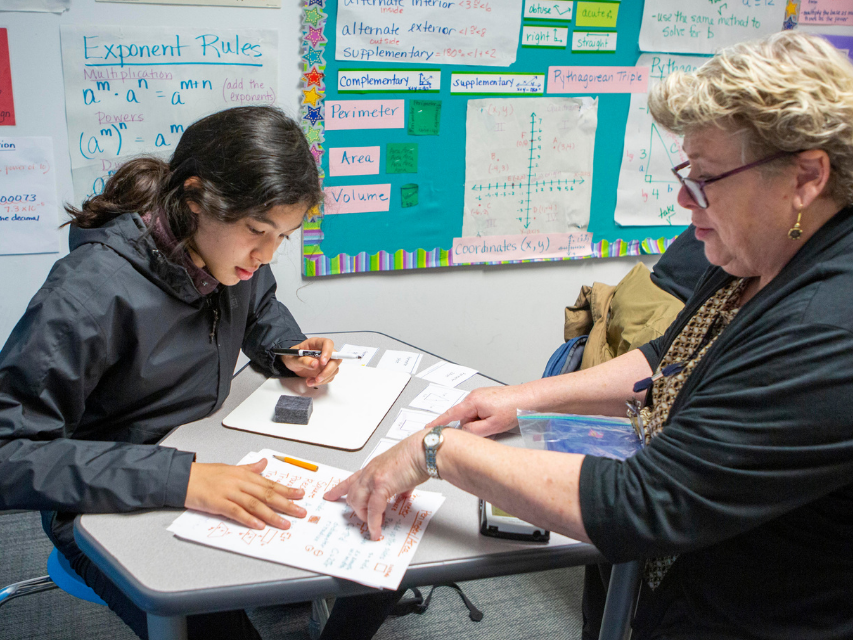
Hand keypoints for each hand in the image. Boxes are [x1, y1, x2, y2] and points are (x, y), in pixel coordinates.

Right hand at [185, 459, 306, 528]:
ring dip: (272, 515)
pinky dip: (249, 519)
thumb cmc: (206, 474)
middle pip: (267, 494)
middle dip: (286, 503)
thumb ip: (249, 469)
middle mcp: (239, 482)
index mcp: (244, 475)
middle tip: (300, 512)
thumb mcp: (230, 468)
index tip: (301, 494)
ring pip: (255, 504)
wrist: (183, 477)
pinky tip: (259, 526)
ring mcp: (229, 492)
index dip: (287, 490)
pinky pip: (236, 512)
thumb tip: (264, 463)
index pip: (270, 483)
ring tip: (285, 523)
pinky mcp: (218, 503)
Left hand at [281, 337, 340, 385]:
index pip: (328, 344)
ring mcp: (326, 361)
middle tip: (318, 378)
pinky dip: (322, 381)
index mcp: (316, 343)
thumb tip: (315, 364)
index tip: (322, 362)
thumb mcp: (294, 358)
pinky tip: (311, 381)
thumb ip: (304, 361)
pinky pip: (329, 377)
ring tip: (310, 381)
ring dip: (324, 378)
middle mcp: (324, 351)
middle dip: (328, 370)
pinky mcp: (326, 370)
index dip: (328, 352)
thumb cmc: (292, 356)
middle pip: (335, 358)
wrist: (291, 363)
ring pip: (334, 369)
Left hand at [323, 433, 428, 540]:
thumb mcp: (402, 472)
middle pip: (352, 495)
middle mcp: (370, 472)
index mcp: (373, 467)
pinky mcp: (382, 485)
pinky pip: (374, 509)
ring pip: (358, 502)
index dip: (338, 490)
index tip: (329, 496)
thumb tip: (402, 495)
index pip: (350, 480)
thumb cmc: (417, 457)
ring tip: (373, 525)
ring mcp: (374, 478)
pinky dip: (374, 522)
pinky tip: (377, 530)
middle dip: (357, 510)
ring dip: (364, 517)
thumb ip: (398, 486)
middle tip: (365, 519)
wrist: (423, 451)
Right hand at [427, 386, 523, 436]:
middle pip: (463, 416)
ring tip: (495, 426)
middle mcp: (474, 396)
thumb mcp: (493, 426)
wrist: (530, 398)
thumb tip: (463, 431)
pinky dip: (483, 419)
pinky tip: (495, 422)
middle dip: (469, 427)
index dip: (439, 422)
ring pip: (472, 415)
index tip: (428, 428)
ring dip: (479, 423)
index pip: (451, 414)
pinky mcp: (488, 397)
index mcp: (473, 402)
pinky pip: (479, 411)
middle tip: (484, 433)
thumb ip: (474, 431)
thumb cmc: (514, 409)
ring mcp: (481, 396)